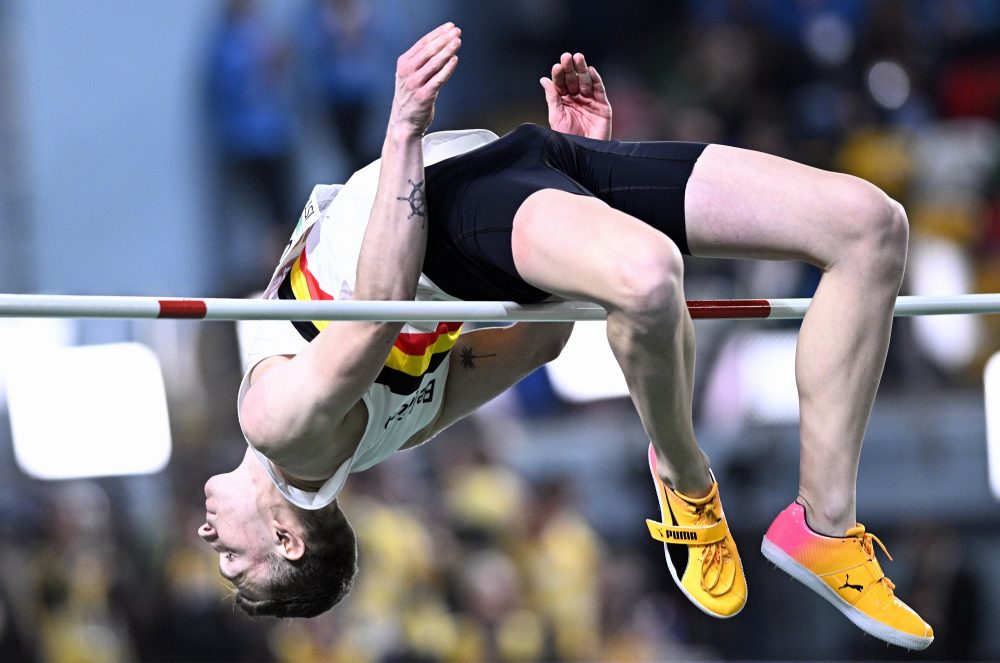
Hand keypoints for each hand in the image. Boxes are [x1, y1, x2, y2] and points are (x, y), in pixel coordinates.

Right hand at [390, 22, 461, 138]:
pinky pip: (439, 79)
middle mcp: (407, 72)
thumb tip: (443, 44)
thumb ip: (421, 62)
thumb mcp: (409, 76)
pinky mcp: (424, 96)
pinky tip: (455, 59)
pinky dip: (447, 68)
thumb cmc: (410, 98)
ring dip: (447, 50)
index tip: (450, 27)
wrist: (403, 122)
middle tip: (457, 32)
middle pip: (429, 50)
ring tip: (458, 42)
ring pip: (434, 63)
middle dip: (444, 39)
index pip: (422, 43)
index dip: (438, 33)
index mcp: (403, 64)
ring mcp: (415, 84)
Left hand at [540, 52, 611, 139]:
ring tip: (578, 58)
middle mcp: (577, 98)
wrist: (583, 153)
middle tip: (566, 56)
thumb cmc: (568, 138)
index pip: (561, 84)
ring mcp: (590, 101)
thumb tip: (544, 80)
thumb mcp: (557, 117)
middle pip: (573, 79)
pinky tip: (591, 71)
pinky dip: (596, 80)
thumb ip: (552, 98)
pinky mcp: (602, 106)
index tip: (556, 67)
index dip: (559, 75)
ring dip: (582, 69)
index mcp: (564, 101)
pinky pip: (599, 90)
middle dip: (570, 68)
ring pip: (586, 81)